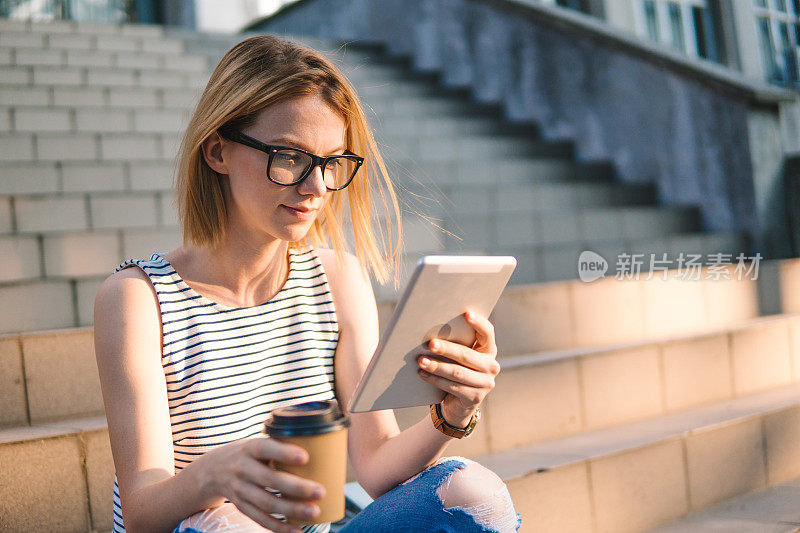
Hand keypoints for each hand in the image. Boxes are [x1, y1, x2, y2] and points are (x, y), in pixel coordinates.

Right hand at [193, 436, 325, 532]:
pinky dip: (279, 527)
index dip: (284, 453)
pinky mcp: (241, 507)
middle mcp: (242, 469)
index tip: (305, 457)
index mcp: (249, 448)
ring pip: (266, 502)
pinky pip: (260, 519)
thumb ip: (280, 446)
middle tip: (320, 491)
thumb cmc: (248, 453)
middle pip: (270, 480)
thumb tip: (321, 447)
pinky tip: (297, 531)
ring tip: (314, 512)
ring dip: (292, 510)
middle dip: (296, 487)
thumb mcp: (257, 443)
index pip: (266, 448)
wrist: (212, 470)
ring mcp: (240, 490)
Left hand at [417, 311, 499, 428]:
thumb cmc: (455, 369)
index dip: (478, 323)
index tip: (466, 313)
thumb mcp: (458, 355)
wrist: (457, 402)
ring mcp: (486, 383)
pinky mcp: (476, 398)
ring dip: (437, 366)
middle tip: (430, 343)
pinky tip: (422, 374)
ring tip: (421, 361)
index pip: (487, 333)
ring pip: (458, 372)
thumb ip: (454, 342)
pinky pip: (453, 387)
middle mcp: (491, 366)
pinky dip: (435, 380)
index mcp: (489, 349)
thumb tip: (430, 329)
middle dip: (447, 348)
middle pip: (467, 355)